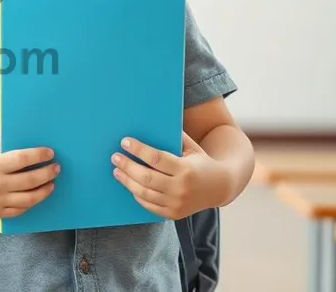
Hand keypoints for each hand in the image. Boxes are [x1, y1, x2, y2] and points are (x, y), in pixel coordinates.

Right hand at [0, 121, 59, 218]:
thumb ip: (3, 130)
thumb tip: (24, 118)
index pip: (22, 159)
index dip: (39, 156)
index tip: (50, 153)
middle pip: (30, 180)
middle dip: (47, 173)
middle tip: (56, 168)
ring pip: (29, 199)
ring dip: (45, 190)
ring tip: (52, 182)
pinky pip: (21, 210)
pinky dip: (33, 202)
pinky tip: (39, 193)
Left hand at [111, 132, 225, 219]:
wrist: (220, 187)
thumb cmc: (201, 162)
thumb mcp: (192, 147)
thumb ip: (175, 136)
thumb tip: (151, 121)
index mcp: (186, 169)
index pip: (156, 158)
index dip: (138, 150)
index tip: (124, 142)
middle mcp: (181, 188)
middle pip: (147, 177)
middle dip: (127, 166)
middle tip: (115, 157)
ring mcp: (177, 203)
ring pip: (145, 193)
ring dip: (127, 181)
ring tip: (117, 171)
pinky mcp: (174, 214)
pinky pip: (150, 206)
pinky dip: (137, 195)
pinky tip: (130, 185)